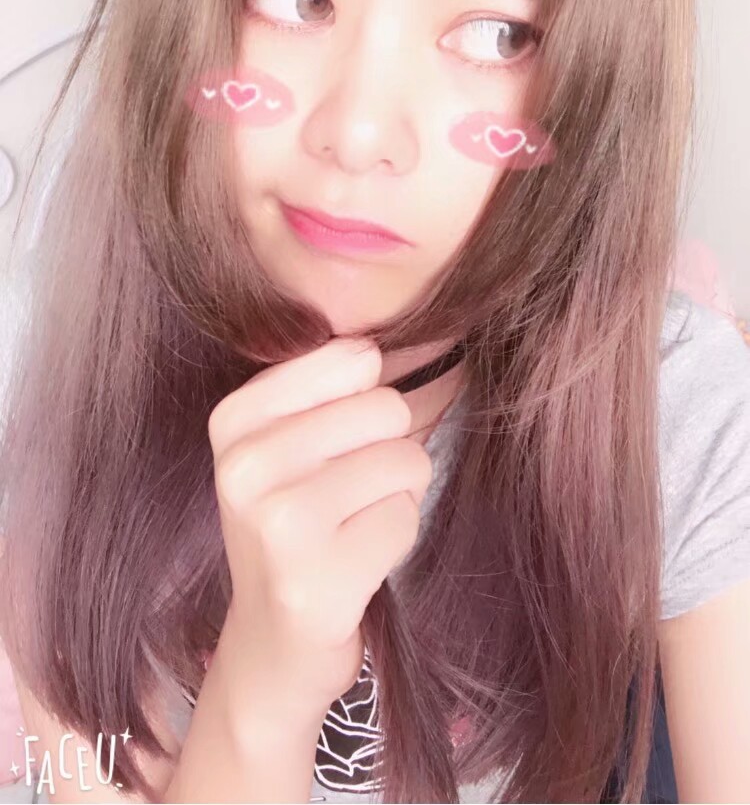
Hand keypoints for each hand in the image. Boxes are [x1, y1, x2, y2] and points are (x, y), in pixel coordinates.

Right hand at [208, 337, 433, 728]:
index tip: (333, 441)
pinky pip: (406, 518)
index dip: (365, 398)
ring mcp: (278, 525)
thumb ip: (325, 384)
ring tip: (352, 524)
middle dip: (389, 447)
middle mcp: (245, 466)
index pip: (353, 359)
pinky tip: (355, 561)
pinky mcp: (317, 578)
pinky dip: (396, 538)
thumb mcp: (285, 441)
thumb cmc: (294, 521)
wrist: (272, 640)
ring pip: (405, 460)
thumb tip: (370, 349)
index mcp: (233, 419)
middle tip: (347, 491)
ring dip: (397, 494)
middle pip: (386, 406)